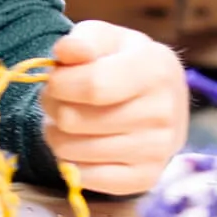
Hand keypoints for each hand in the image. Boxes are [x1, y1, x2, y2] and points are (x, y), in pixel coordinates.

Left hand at [40, 20, 187, 195]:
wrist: (151, 96)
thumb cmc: (116, 61)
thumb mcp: (101, 38)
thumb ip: (81, 40)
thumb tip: (67, 51)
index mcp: (156, 69)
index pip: (93, 86)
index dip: (59, 84)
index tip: (54, 80)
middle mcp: (164, 112)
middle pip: (75, 120)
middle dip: (52, 106)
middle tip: (59, 99)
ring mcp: (159, 150)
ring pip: (72, 150)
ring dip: (56, 133)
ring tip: (70, 118)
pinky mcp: (146, 178)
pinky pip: (86, 178)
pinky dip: (71, 162)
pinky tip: (81, 143)